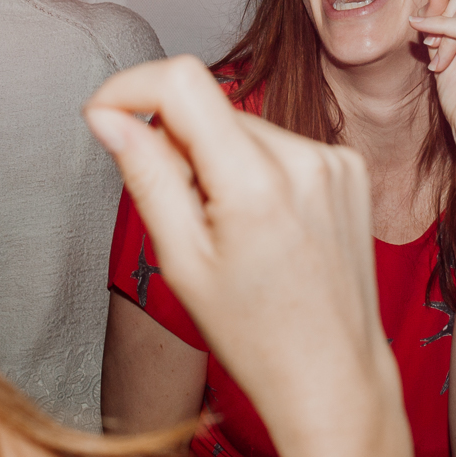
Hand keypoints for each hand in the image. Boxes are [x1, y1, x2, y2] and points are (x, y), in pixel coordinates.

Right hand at [83, 57, 398, 445]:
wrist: (332, 374)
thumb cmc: (256, 336)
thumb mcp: (181, 261)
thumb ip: (145, 175)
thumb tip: (108, 117)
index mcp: (256, 184)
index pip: (182, 81)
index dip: (131, 87)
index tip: (105, 114)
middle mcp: (304, 160)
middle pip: (209, 108)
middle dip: (177, 145)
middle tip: (184, 215)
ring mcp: (334, 160)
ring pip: (242, 126)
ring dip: (217, 159)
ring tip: (230, 230)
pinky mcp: (349, 167)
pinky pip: (279, 143)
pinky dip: (255, 170)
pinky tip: (264, 224)